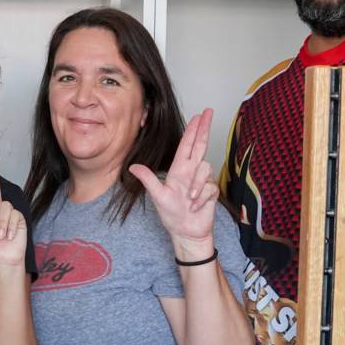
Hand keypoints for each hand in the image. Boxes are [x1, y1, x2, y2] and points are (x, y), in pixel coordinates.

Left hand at [131, 108, 218, 255]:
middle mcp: (192, 172)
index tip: (200, 115)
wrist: (186, 232)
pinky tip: (196, 206)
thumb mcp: (158, 196)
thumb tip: (133, 166)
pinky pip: (210, 187)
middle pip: (201, 145)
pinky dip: (201, 197)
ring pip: (205, 168)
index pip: (187, 145)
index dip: (193, 130)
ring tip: (189, 200)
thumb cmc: (172, 215)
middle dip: (204, 128)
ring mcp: (203, 181)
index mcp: (179, 170)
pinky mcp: (212, 191)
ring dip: (197, 185)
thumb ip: (148, 180)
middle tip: (210, 111)